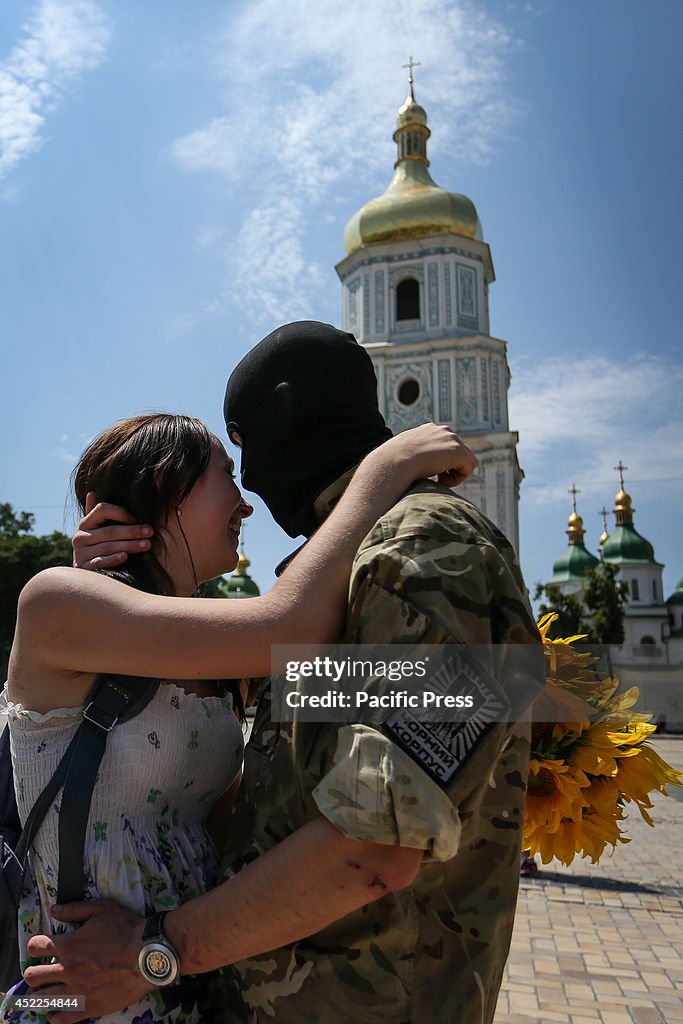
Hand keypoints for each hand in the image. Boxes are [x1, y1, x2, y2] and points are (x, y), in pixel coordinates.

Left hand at [23, 900, 149, 1022]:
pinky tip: (55, 1012)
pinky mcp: (87, 1008)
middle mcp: (66, 969)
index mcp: (68, 945)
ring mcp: (75, 991)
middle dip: (33, 972)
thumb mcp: (102, 909)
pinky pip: (59, 1019)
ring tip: (46, 992)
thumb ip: (75, 909)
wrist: (149, 954)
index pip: (34, 947)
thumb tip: (54, 911)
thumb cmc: (127, 929)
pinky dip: (53, 1016)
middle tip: (40, 972)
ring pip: (40, 1000)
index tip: (40, 947)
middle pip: (32, 976)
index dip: (35, 945)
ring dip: (40, 994)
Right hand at [72, 491, 152, 569]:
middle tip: (150, 532)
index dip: (120, 512)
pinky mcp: (83, 568)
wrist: (85, 576)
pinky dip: (113, 559)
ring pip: (108, 546)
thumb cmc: (99, 547)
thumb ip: (101, 514)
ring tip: (147, 545)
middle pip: (109, 530)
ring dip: (129, 545)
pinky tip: (125, 557)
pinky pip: (99, 562)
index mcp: (86, 523)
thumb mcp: (100, 529)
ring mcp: (80, 553)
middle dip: (132, 531)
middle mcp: (80, 536)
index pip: (102, 510)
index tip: (137, 518)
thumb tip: (92, 492)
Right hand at [366, 424, 476, 489]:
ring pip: (467, 461)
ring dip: (455, 474)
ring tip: (439, 481)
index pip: (447, 446)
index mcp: (430, 429)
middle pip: (460, 453)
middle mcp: (444, 430)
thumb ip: (416, 455)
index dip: (442, 462)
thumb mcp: (405, 454)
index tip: (429, 471)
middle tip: (436, 478)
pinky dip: (457, 479)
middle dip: (450, 468)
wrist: (394, 462)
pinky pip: (468, 468)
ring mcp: (452, 439)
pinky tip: (440, 481)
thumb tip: (418, 464)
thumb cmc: (394, 463)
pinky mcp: (458, 452)